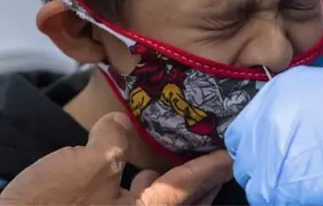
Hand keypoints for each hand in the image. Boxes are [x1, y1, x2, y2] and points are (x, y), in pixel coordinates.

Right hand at [0, 112, 231, 205]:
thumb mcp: (88, 164)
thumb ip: (113, 139)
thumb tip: (118, 124)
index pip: (190, 186)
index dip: (214, 166)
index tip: (234, 154)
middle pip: (185, 204)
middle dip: (204, 182)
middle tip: (221, 160)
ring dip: (178, 188)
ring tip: (188, 166)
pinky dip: (149, 193)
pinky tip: (142, 178)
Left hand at [225, 66, 322, 204]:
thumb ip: (302, 111)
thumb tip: (298, 133)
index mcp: (278, 93)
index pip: (247, 127)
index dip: (263, 144)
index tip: (277, 155)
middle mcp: (265, 118)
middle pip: (247, 155)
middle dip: (266, 166)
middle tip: (296, 174)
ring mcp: (266, 151)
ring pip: (256, 182)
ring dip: (278, 187)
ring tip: (311, 185)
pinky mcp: (275, 185)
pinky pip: (270, 200)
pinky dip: (290, 199)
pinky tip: (316, 194)